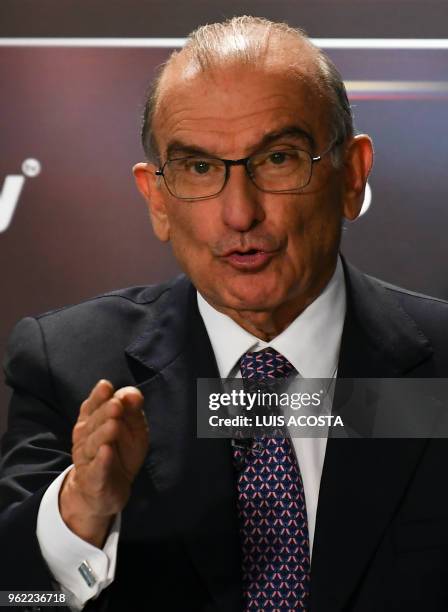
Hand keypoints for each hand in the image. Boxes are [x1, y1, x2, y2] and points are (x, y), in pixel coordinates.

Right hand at [59, 380, 148, 546]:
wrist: (108, 490)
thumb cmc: (121, 452)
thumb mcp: (133, 429)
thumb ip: (133, 410)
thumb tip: (134, 393)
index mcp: (92, 420)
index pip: (92, 405)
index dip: (98, 396)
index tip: (106, 386)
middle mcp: (85, 437)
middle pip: (93, 422)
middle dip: (104, 412)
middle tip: (116, 405)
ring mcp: (86, 458)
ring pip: (93, 444)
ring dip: (103, 433)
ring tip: (114, 425)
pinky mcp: (93, 478)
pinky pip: (96, 468)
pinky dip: (101, 459)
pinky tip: (106, 450)